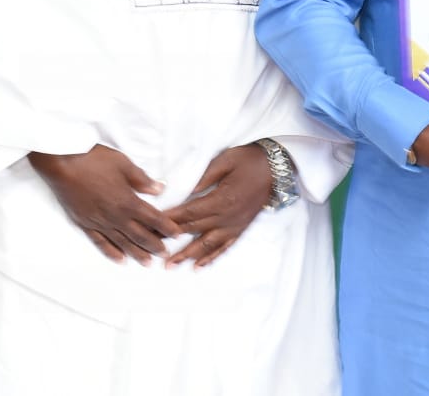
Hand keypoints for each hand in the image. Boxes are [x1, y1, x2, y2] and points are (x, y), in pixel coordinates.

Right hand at [29, 145, 181, 264]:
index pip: (153, 218)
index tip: (177, 234)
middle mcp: (116, 216)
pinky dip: (112, 252)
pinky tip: (120, 259)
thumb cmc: (94, 160)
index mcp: (128, 201)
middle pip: (140, 235)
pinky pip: (101, 242)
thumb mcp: (123, 164)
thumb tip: (159, 190)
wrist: (62, 164)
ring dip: (137, 253)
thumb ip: (142, 180)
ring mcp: (100, 222)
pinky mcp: (85, 224)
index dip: (167, 227)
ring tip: (148, 263)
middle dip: (155, 245)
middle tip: (166, 254)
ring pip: (123, 242)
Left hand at [163, 144, 273, 268]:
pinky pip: (224, 248)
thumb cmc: (249, 160)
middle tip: (152, 249)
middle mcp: (227, 217)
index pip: (189, 212)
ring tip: (170, 265)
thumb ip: (203, 177)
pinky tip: (198, 267)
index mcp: (221, 199)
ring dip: (187, 256)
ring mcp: (234, 226)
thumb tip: (184, 190)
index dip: (170, 219)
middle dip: (172, 240)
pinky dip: (211, 258)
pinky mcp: (241, 229)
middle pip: (194, 230)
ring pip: (207, 245)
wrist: (276, 168)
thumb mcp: (224, 161)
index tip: (153, 225)